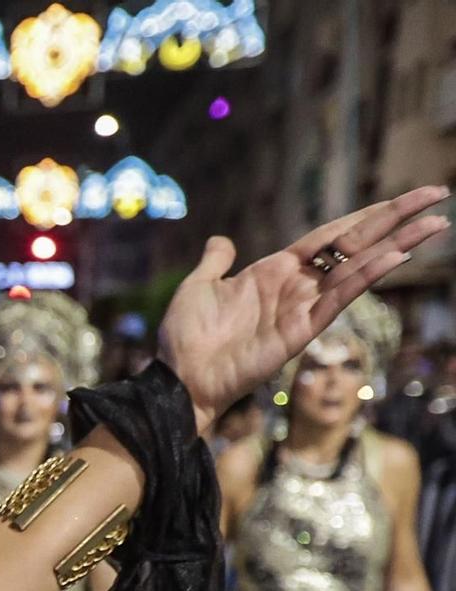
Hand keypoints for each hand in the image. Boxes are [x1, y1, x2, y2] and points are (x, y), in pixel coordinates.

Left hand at [159, 186, 448, 436]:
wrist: (177, 377)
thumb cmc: (184, 337)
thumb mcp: (198, 286)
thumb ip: (216, 262)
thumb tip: (222, 241)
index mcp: (275, 270)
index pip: (331, 235)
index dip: (365, 215)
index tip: (400, 198)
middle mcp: (297, 286)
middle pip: (357, 244)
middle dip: (396, 219)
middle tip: (437, 195)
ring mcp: (303, 307)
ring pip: (359, 268)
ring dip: (398, 243)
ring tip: (436, 223)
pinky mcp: (301, 331)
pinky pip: (340, 299)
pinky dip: (367, 277)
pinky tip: (396, 256)